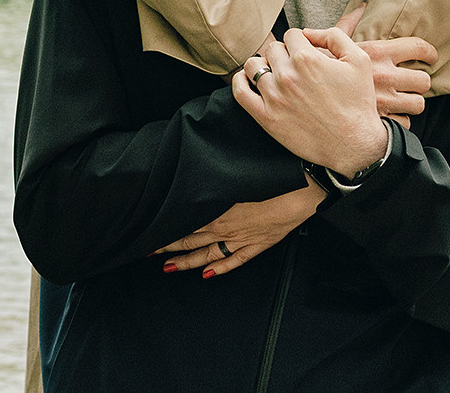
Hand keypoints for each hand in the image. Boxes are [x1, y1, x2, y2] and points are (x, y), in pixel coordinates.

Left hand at [155, 185, 321, 278]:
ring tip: (169, 268)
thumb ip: (213, 181)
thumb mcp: (235, 176)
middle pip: (191, 241)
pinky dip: (220, 269)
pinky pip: (234, 261)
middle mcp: (226, 229)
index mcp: (218, 211)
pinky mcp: (257, 245)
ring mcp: (242, 240)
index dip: (165, 231)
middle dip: (168, 248)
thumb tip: (194, 179)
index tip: (149, 234)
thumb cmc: (270, 179)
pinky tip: (207, 274)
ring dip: (187, 262)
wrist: (300, 192)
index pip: (184, 224)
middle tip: (149, 252)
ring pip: (208, 255)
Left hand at [234, 29, 391, 175]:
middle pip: (273, 49)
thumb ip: (334, 36)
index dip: (300, 42)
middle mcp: (287, 75)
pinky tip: (249, 80)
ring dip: (263, 65)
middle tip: (296, 69)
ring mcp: (274, 96)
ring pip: (254, 65)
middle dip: (284, 54)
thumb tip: (308, 32)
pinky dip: (240, 81)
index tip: (306, 54)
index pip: (291, 35)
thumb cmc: (358, 103)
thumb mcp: (358, 60)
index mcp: (307, 59)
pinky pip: (239, 91)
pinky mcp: (266, 117)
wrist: (355, 144)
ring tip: (276, 75)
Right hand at [300, 32, 435, 128]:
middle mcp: (386, 77)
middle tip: (413, 82)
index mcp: (377, 54)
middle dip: (420, 82)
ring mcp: (385, 101)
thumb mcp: (331, 43)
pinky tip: (389, 117)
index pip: (417, 48)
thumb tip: (361, 6)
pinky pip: (405, 123)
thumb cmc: (318, 70)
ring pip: (418, 103)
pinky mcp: (381, 122)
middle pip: (423, 79)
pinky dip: (399, 121)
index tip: (431, 56)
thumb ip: (348, 24)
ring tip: (403, 101)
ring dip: (412, 103)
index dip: (429, 52)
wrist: (304, 99)